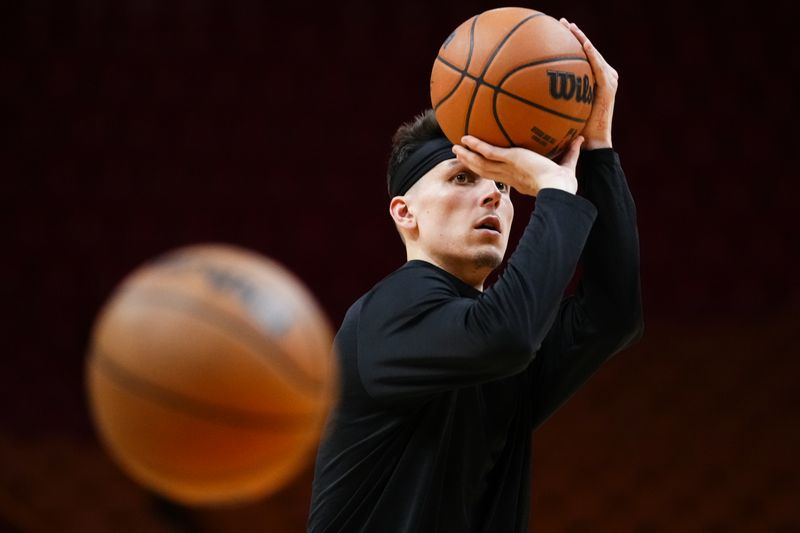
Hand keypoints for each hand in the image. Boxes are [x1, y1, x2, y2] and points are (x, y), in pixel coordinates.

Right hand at [452, 135, 583, 196]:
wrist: (558, 187)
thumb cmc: (564, 182)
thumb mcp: (567, 164)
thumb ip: (572, 151)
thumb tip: (581, 138)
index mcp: (519, 179)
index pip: (500, 174)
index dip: (489, 169)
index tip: (482, 163)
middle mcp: (509, 175)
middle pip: (484, 170)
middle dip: (471, 163)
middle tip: (459, 154)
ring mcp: (507, 168)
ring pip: (481, 163)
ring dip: (467, 156)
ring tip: (455, 148)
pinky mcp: (509, 159)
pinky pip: (487, 152)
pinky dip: (475, 146)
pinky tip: (465, 139)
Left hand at [560, 18, 618, 149]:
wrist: (592, 143)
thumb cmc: (575, 131)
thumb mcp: (561, 110)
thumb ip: (550, 100)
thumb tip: (525, 96)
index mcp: (592, 80)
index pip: (581, 55)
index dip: (570, 41)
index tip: (556, 29)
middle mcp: (601, 76)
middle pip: (587, 50)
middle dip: (575, 34)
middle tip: (561, 22)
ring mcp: (608, 81)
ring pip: (593, 54)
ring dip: (582, 39)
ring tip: (571, 27)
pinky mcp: (609, 88)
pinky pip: (598, 67)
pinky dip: (592, 55)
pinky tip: (583, 44)